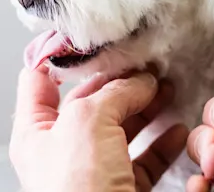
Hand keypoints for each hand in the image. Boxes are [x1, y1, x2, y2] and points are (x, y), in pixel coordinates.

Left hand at [10, 67, 187, 191]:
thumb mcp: (87, 123)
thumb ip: (114, 92)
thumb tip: (141, 81)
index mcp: (38, 133)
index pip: (40, 81)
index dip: (61, 55)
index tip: (88, 37)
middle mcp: (65, 150)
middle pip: (94, 101)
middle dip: (121, 80)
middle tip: (144, 64)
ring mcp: (95, 169)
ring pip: (124, 127)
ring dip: (148, 106)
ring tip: (165, 88)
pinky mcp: (123, 188)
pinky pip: (145, 158)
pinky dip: (163, 141)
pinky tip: (175, 129)